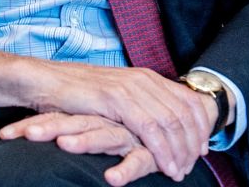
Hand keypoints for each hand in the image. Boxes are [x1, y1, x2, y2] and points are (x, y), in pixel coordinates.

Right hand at [0, 53, 213, 180]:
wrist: (45, 80)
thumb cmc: (76, 93)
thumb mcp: (114, 96)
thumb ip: (137, 105)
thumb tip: (158, 123)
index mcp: (146, 76)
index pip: (187, 100)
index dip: (200, 126)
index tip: (203, 149)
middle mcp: (143, 79)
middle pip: (184, 113)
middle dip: (193, 142)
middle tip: (194, 165)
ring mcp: (131, 88)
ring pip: (171, 122)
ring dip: (180, 150)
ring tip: (180, 171)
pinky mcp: (117, 100)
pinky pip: (150, 129)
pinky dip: (162, 150)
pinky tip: (165, 165)